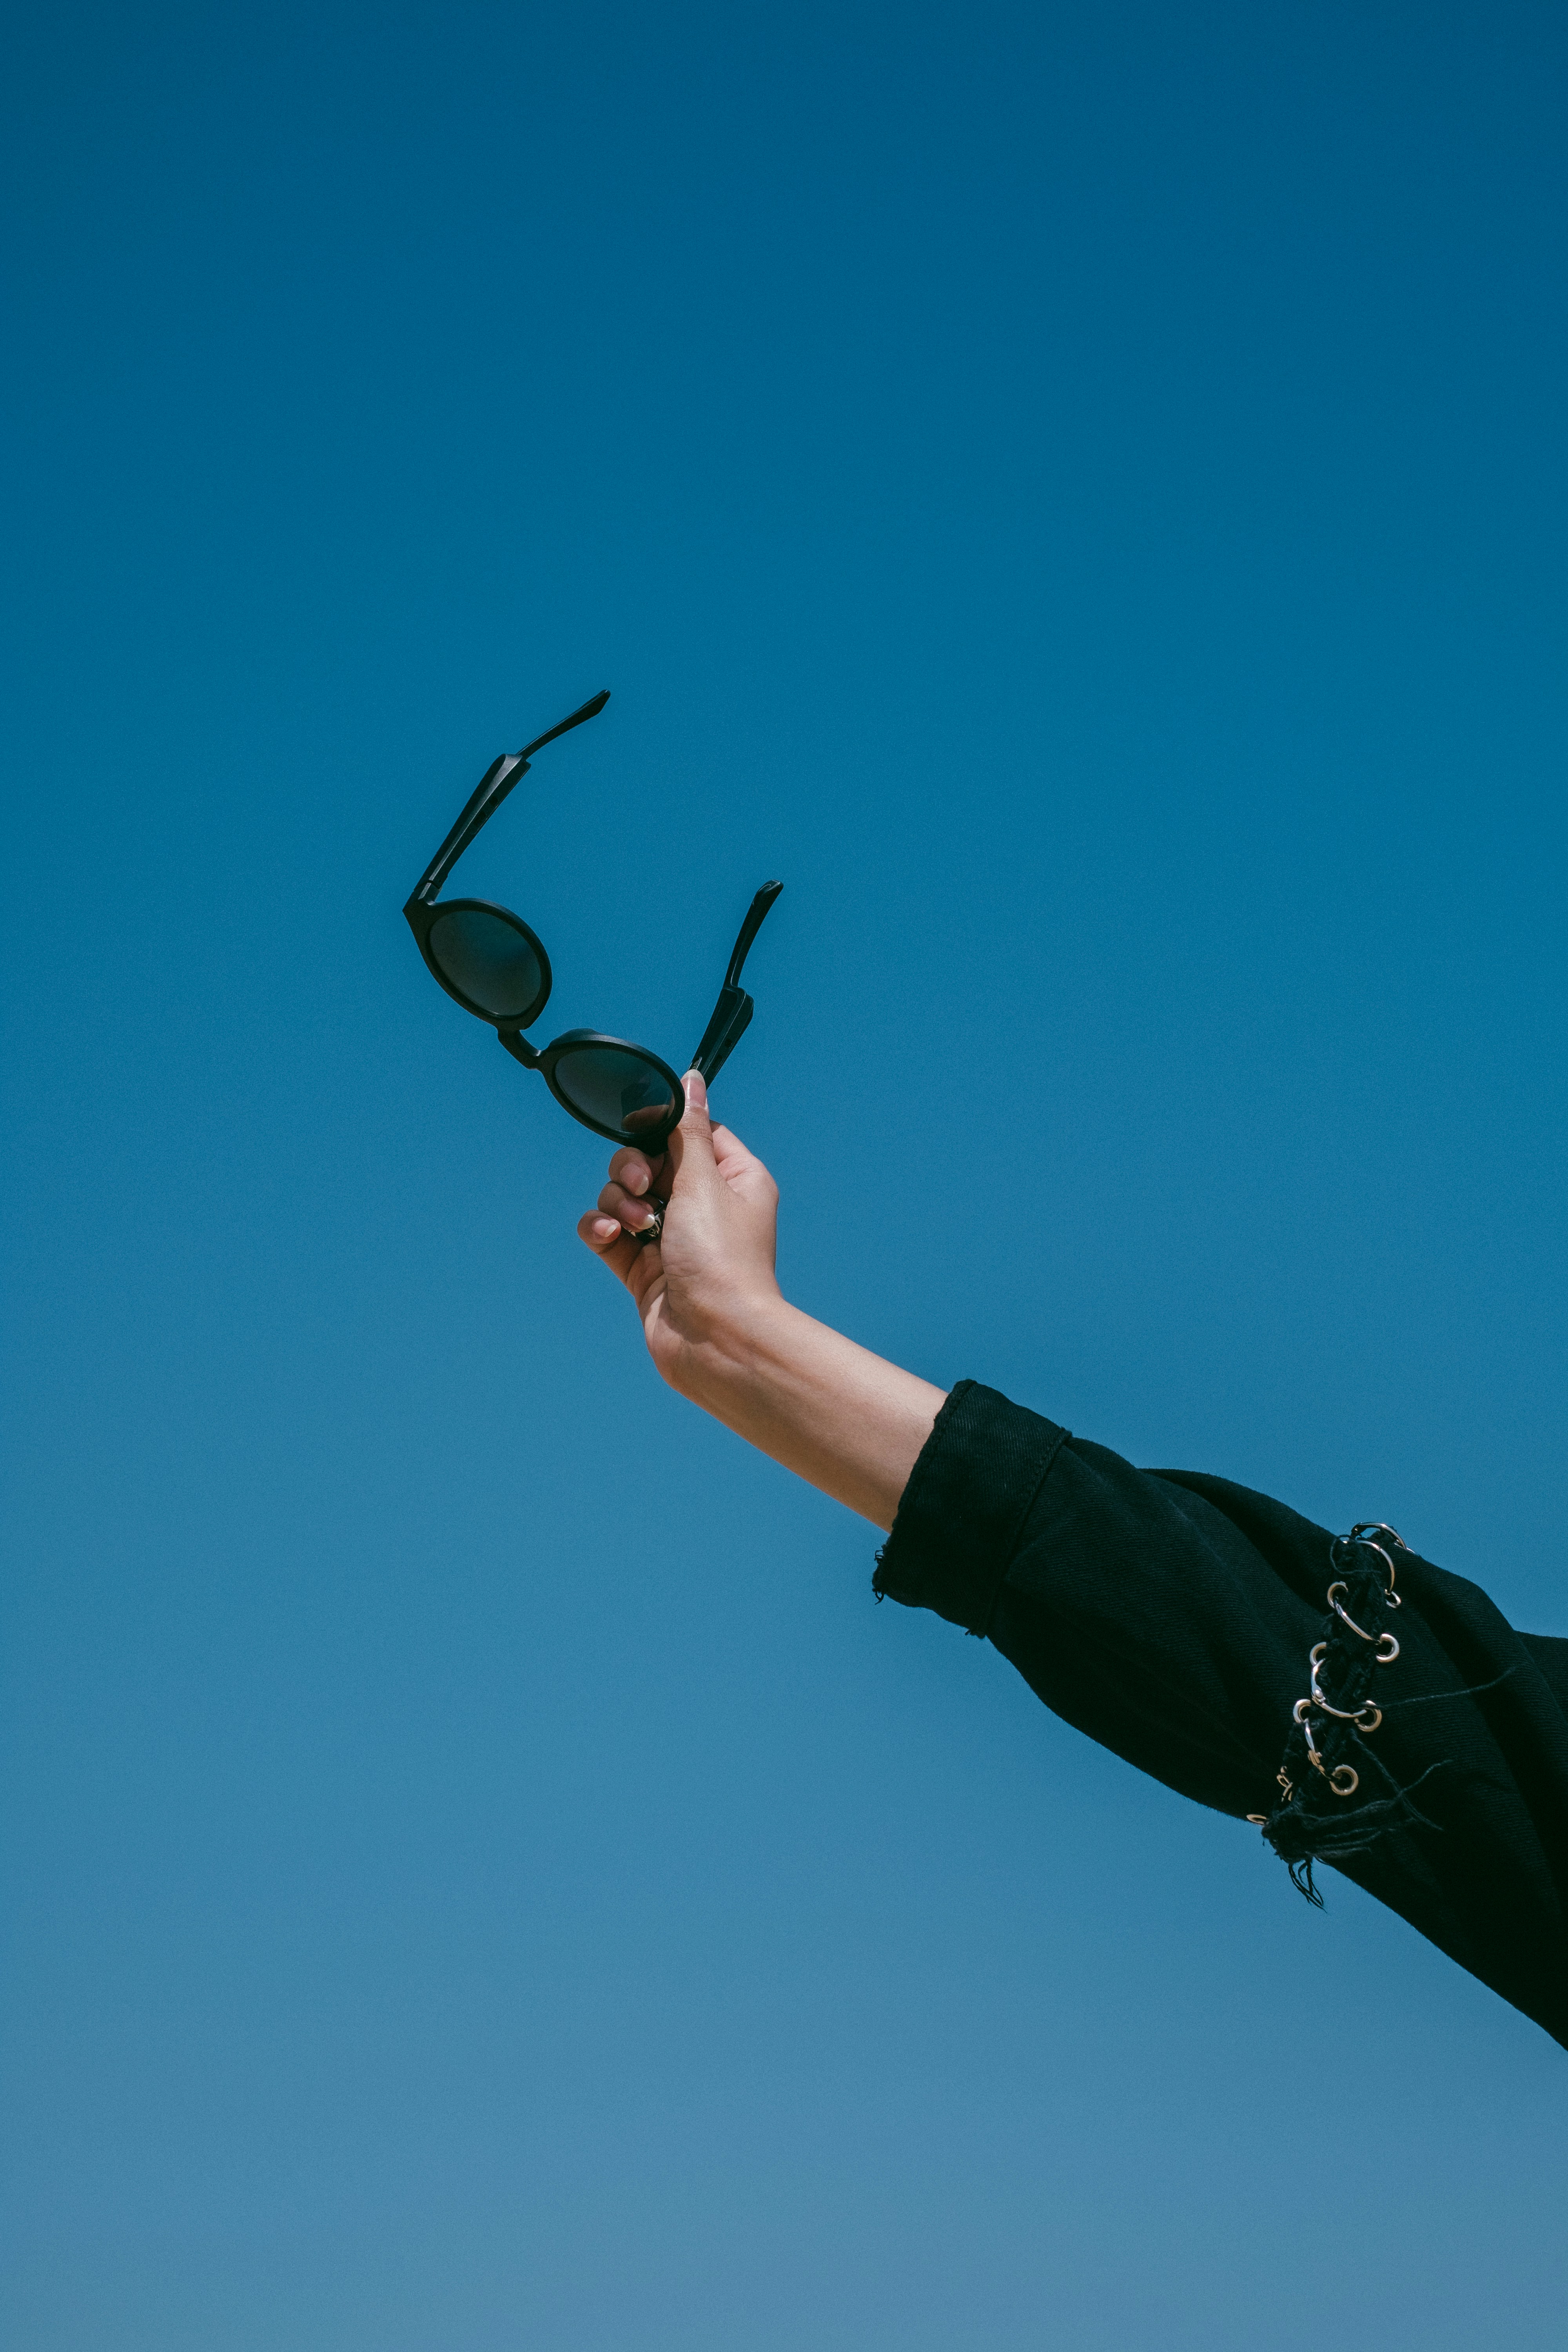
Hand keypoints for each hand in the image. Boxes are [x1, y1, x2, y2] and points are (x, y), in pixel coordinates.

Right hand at [576, 1069, 783, 1396]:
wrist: (714, 1338)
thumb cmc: (722, 1260)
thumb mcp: (705, 1181)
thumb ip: (687, 1130)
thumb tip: (691, 1080)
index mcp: (733, 1179)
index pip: (693, 1132)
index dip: (663, 1127)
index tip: (644, 1128)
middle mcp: (703, 1206)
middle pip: (649, 1160)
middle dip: (633, 1168)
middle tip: (642, 1187)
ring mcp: (670, 1237)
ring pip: (622, 1195)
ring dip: (618, 1202)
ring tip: (637, 1226)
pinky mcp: (642, 1267)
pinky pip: (607, 1232)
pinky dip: (602, 1230)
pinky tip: (613, 1238)